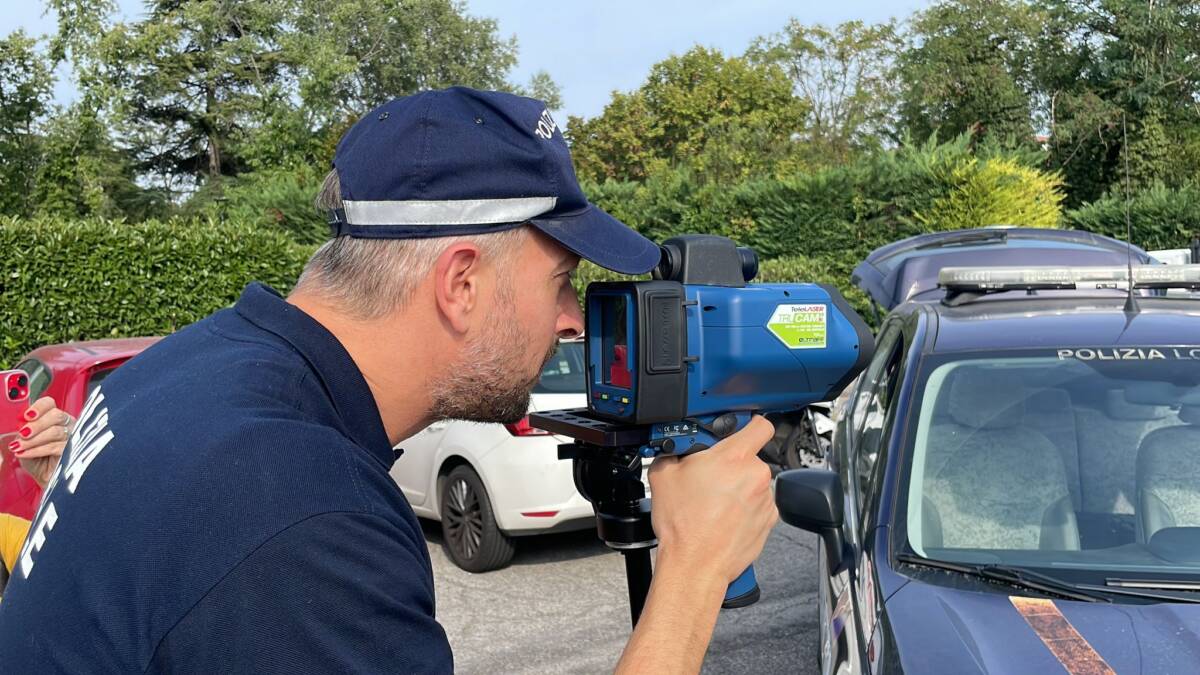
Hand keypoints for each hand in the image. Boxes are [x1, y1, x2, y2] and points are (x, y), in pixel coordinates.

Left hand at [10, 397, 72, 488]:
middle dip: (36, 424)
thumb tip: (20, 424)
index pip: (50, 404)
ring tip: (19, 448)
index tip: (26, 415)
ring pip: (55, 431)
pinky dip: (37, 450)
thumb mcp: (25, 444)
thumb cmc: (38, 461)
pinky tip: (26, 454)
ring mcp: (73, 437)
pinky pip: (55, 446)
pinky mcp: (74, 451)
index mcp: (54, 419)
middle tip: (22, 434)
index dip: (38, 407)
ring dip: (33, 440)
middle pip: (56, 415)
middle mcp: (67, 425)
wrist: (47, 480)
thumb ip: (22, 432)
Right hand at [647, 416, 777, 584]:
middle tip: (710, 478)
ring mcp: (765, 499)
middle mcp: (756, 475)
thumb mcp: (663, 476)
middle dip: (732, 464)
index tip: (742, 429)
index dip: (750, 424)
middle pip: (750, 457)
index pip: (759, 425)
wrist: (695, 564)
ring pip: (753, 483)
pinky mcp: (769, 520)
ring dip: (739, 488)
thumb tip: (675, 448)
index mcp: (734, 457)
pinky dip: (745, 508)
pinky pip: (758, 505)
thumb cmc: (683, 525)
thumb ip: (674, 452)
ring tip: (714, 504)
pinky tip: (724, 518)